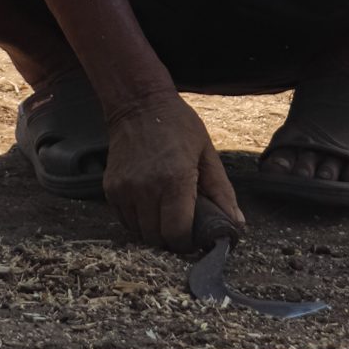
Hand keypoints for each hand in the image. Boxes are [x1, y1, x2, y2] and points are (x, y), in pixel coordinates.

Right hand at [103, 92, 242, 250]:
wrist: (138, 105)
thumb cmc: (177, 125)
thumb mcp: (206, 153)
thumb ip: (222, 192)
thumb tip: (237, 224)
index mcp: (175, 179)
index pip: (178, 234)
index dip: (189, 244)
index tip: (196, 239)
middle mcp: (146, 188)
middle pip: (158, 239)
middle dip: (172, 239)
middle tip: (183, 227)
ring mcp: (125, 189)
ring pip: (139, 233)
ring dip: (154, 231)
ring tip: (166, 214)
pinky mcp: (111, 189)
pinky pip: (125, 220)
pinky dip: (138, 220)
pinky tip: (149, 204)